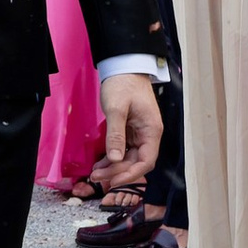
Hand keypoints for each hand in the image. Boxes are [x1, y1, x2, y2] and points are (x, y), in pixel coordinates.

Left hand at [95, 71, 161, 190]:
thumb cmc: (123, 84)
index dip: (131, 175)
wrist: (123, 67)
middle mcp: (148, 135)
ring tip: (95, 174)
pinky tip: (100, 163)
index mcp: (151, 131)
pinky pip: (123, 150)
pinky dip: (113, 158)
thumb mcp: (117, 109)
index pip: (146, 161)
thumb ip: (116, 135)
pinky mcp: (130, 131)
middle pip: (136, 162)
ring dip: (114, 167)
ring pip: (129, 158)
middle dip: (117, 172)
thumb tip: (115, 159)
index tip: (113, 180)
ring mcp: (139, 133)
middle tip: (96, 177)